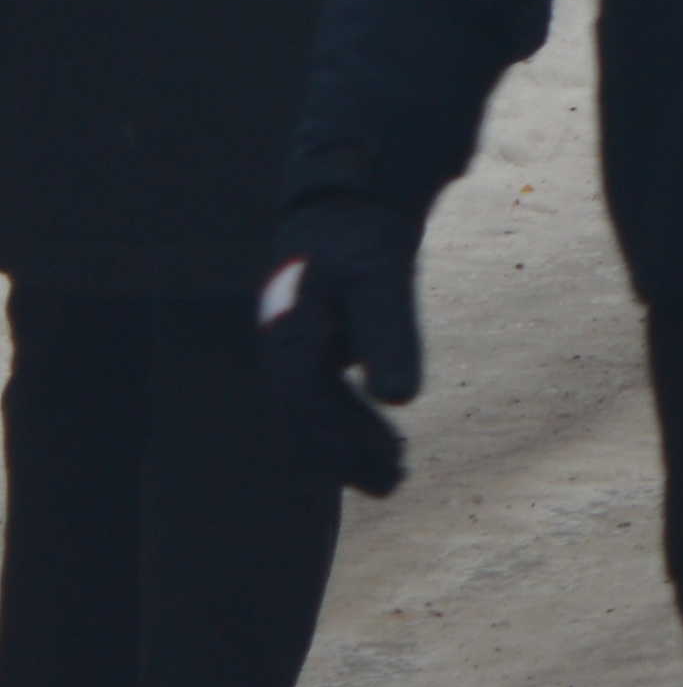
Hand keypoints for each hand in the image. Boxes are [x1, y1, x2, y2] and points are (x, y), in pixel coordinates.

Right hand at [255, 197, 424, 493]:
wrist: (341, 206)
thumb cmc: (361, 238)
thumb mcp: (382, 276)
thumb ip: (389, 334)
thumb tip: (400, 399)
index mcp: (285, 335)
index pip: (309, 402)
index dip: (346, 435)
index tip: (391, 455)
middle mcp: (278, 352)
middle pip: (305, 421)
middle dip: (347, 456)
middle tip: (398, 480)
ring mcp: (288, 356)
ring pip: (312, 420)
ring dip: (347, 451)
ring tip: (396, 475)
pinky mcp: (306, 356)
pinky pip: (321, 405)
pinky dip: (348, 430)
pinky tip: (382, 448)